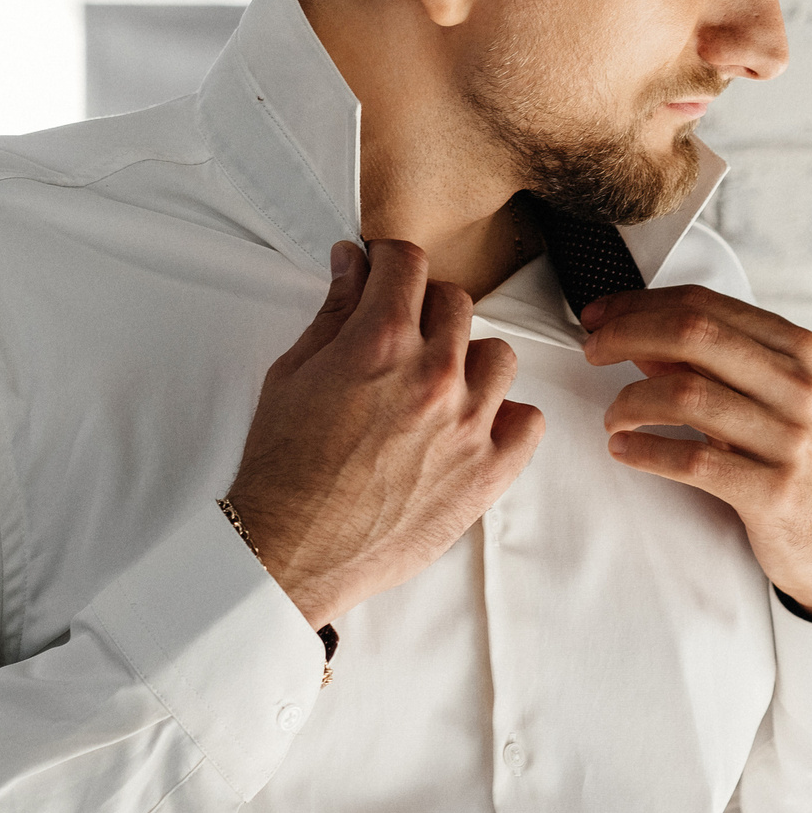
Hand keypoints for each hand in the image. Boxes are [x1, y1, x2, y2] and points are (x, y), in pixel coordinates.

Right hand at [226, 241, 545, 626]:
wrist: (290, 550)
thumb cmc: (283, 469)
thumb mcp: (294, 374)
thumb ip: (334, 312)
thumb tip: (353, 265)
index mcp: (381, 341)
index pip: (409, 263)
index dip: (391, 262)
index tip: (386, 273)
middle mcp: (435, 374)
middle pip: (456, 303)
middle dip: (424, 310)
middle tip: (400, 337)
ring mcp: (469, 424)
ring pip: (498, 356)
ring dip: (469, 361)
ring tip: (436, 388)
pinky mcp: (489, 472)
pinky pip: (528, 420)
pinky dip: (505, 419)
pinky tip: (471, 427)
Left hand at [581, 287, 811, 623]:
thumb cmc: (809, 467)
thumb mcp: (776, 402)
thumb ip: (716, 367)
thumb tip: (642, 338)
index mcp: (798, 352)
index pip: (706, 306)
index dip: (640, 305)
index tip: (602, 316)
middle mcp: (798, 388)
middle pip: (693, 335)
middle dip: (625, 335)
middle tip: (592, 351)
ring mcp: (789, 439)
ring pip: (685, 394)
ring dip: (629, 402)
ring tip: (614, 418)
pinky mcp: (772, 492)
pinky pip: (690, 460)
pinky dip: (644, 451)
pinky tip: (625, 450)